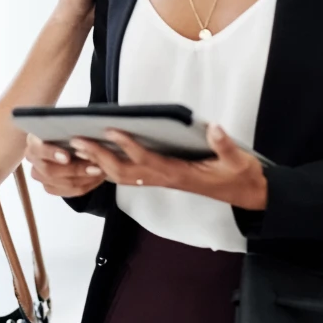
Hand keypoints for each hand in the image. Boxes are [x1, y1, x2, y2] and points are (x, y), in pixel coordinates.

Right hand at [25, 134, 106, 197]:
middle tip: (96, 167)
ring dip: (85, 178)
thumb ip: (69, 132)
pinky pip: (69, 191)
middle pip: (51, 171)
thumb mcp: (63, 127)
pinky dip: (86, 185)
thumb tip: (84, 137)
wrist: (57, 142)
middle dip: (75, 170)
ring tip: (101, 171)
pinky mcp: (49, 187)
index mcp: (33, 142)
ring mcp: (40, 175)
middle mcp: (33, 159)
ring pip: (63, 183)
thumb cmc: (62, 131)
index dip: (52, 154)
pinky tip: (97, 178)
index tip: (67, 157)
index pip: (39, 149)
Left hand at [70, 125, 267, 210]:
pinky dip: (110, 170)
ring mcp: (161, 181)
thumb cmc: (238, 176)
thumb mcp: (237, 160)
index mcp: (179, 174)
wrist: (245, 194)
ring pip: (123, 176)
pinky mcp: (161, 178)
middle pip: (124, 171)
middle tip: (77, 140)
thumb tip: (214, 128)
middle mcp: (165, 179)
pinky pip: (130, 177)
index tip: (111, 130)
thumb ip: (224, 145)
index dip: (128, 146)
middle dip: (99, 156)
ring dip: (99, 163)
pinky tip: (96, 160)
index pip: (147, 160)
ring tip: (78, 148)